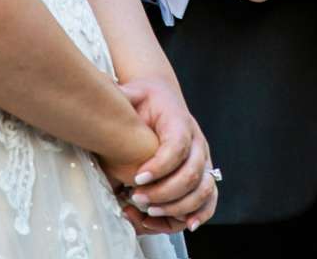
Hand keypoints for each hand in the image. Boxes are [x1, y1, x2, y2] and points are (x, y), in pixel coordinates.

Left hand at [105, 76, 217, 235]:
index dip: (159, 166)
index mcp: (181, 122)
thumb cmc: (145, 100)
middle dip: (163, 191)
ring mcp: (204, 161)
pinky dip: (201, 213)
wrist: (163, 101)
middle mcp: (198, 143)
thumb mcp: (133, 92)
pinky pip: (210, 198)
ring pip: (203, 189)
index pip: (177, 146)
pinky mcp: (204, 175)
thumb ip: (122, 96)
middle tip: (136, 197)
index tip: (136, 178)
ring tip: (150, 213)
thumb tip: (105, 93)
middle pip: (191, 173)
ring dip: (177, 206)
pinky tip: (186, 224)